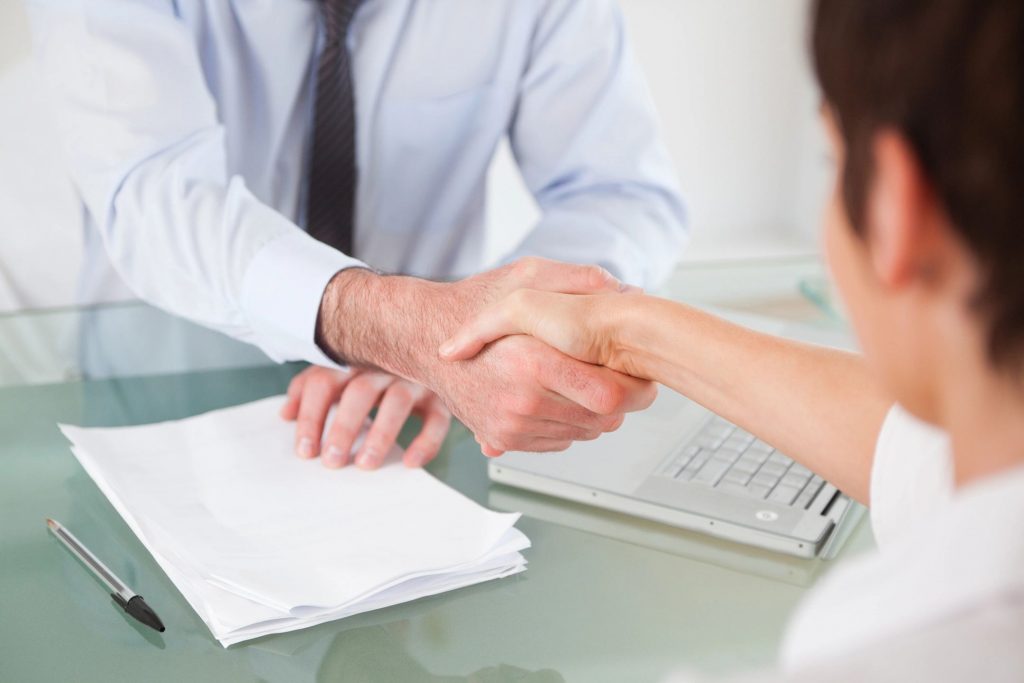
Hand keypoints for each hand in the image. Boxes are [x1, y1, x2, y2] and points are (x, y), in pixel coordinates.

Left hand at [280, 366, 451, 469]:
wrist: (427, 349)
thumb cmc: (371, 371)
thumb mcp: (338, 374)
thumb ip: (310, 389)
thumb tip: (285, 415)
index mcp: (351, 359)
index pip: (324, 382)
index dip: (312, 417)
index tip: (305, 452)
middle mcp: (383, 364)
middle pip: (360, 391)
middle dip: (344, 428)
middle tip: (333, 462)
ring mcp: (414, 377)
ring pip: (398, 401)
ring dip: (381, 434)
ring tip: (366, 465)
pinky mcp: (440, 396)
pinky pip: (437, 419)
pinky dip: (426, 442)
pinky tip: (410, 464)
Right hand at [317, 257, 655, 455]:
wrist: (426, 339)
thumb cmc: (474, 304)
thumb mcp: (525, 276)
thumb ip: (575, 280)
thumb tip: (622, 288)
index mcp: (532, 362)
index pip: (608, 396)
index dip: (633, 389)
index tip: (640, 376)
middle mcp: (521, 401)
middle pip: (601, 420)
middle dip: (621, 403)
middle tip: (625, 380)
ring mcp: (510, 426)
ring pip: (583, 434)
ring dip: (596, 415)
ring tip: (591, 384)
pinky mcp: (503, 440)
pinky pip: (558, 442)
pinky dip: (570, 425)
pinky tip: (564, 398)